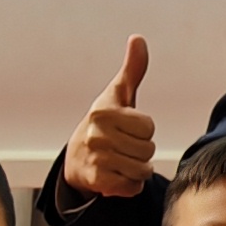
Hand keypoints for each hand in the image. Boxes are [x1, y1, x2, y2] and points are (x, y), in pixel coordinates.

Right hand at [59, 37, 156, 200]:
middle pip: (148, 149)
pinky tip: (116, 176)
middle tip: (123, 147)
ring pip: (143, 170)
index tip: (127, 128)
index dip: (143, 129)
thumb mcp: (118, 95)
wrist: (77, 158)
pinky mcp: (97, 181)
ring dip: (137, 169)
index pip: (148, 127)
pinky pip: (132, 187)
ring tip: (121, 161)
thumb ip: (133, 69)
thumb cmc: (105, 123)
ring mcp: (96, 159)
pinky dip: (129, 185)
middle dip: (141, 151)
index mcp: (103, 112)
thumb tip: (138, 38)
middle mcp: (97, 135)